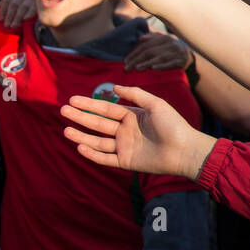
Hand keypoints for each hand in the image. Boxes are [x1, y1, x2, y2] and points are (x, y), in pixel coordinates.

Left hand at [0, 0, 34, 26]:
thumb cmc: (19, 3)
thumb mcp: (9, 2)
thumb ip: (3, 6)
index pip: (6, 1)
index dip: (3, 10)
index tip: (0, 19)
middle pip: (14, 5)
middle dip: (10, 16)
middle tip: (7, 25)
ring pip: (23, 7)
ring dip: (18, 17)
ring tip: (14, 26)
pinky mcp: (38, 2)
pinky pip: (33, 8)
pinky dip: (29, 13)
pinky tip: (25, 19)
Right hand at [60, 84, 215, 180]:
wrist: (185, 150)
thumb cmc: (174, 126)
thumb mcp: (156, 104)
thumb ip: (136, 94)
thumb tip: (115, 87)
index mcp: (132, 117)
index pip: (106, 109)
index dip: (89, 105)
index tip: (72, 100)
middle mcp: (126, 132)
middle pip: (98, 124)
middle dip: (81, 117)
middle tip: (63, 111)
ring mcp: (125, 147)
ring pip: (98, 141)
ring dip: (82, 136)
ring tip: (66, 130)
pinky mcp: (126, 162)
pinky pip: (105, 158)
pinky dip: (92, 154)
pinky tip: (80, 147)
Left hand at [124, 32, 191, 71]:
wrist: (189, 58)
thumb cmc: (171, 50)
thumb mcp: (163, 42)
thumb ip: (152, 39)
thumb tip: (141, 38)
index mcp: (164, 38)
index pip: (146, 45)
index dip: (134, 53)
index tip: (125, 61)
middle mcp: (171, 44)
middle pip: (150, 51)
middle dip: (137, 60)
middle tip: (127, 68)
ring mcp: (177, 52)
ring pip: (159, 57)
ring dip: (147, 63)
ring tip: (137, 68)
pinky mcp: (181, 61)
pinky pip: (170, 64)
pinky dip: (162, 66)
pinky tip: (153, 69)